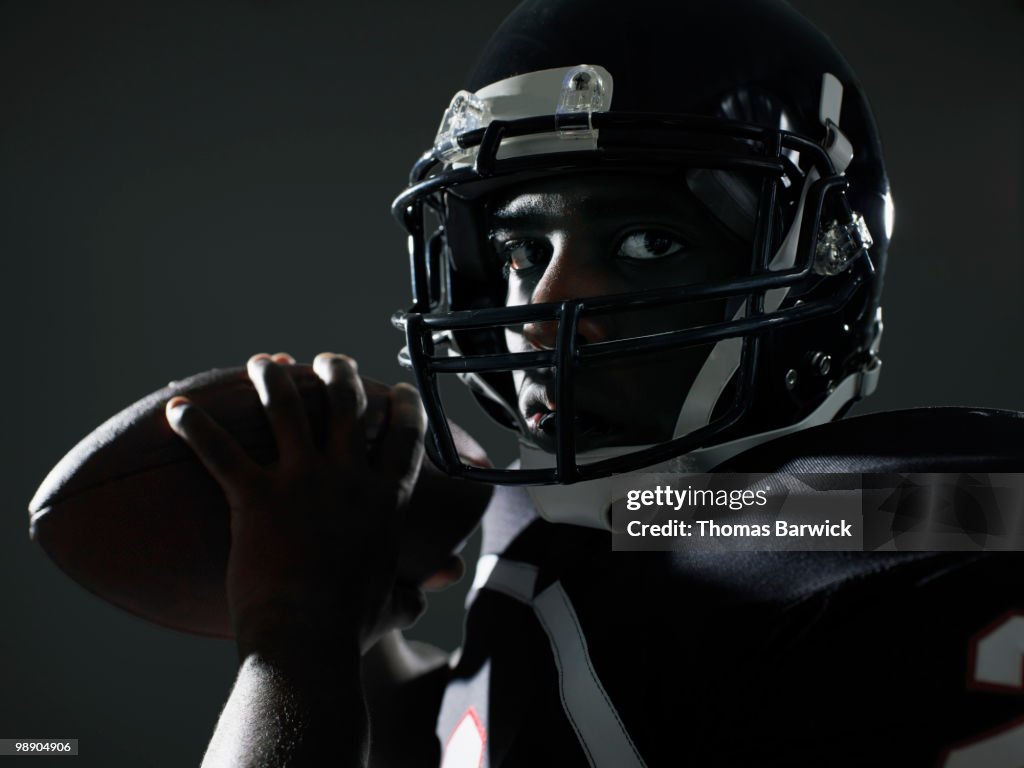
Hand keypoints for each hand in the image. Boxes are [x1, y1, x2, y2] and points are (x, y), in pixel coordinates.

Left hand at [165, 352, 426, 655]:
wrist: (307, 640)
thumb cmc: (350, 628)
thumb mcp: (395, 604)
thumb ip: (419, 586)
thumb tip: (446, 577)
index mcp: (385, 500)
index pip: (405, 438)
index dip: (405, 407)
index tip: (398, 389)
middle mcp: (348, 479)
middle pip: (348, 405)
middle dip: (339, 372)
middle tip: (328, 360)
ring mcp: (302, 482)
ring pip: (289, 409)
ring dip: (274, 379)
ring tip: (263, 362)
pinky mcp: (256, 496)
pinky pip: (220, 451)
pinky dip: (195, 428)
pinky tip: (177, 410)